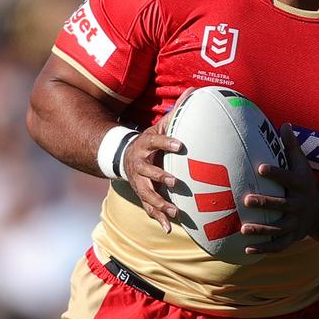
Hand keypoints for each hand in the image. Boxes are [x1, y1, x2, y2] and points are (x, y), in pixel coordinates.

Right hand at [122, 118, 182, 232]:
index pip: (156, 142)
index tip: (181, 145)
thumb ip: (177, 111)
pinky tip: (168, 229)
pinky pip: (148, 208)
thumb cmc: (150, 141)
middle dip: (159, 177)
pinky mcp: (141, 194)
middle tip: (175, 182)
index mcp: (145, 145)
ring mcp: (138, 182)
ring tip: (175, 211)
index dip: (167, 143)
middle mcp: (139, 165)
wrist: (123, 157)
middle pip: (147, 172)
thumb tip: (194, 89)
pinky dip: (158, 219)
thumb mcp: (159, 125)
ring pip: (147, 194)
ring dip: (160, 203)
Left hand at [242, 124, 318, 253]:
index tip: (260, 168)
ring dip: (262, 230)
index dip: (276, 174)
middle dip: (266, 203)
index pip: (288, 179)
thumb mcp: (302, 165)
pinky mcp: (293, 238)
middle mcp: (300, 205)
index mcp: (301, 186)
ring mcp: (296, 224)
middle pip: (283, 205)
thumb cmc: (305, 183)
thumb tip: (283, 124)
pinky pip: (278, 246)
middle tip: (247, 200)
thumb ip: (292, 147)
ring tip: (243, 229)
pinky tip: (247, 249)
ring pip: (279, 229)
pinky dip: (264, 249)